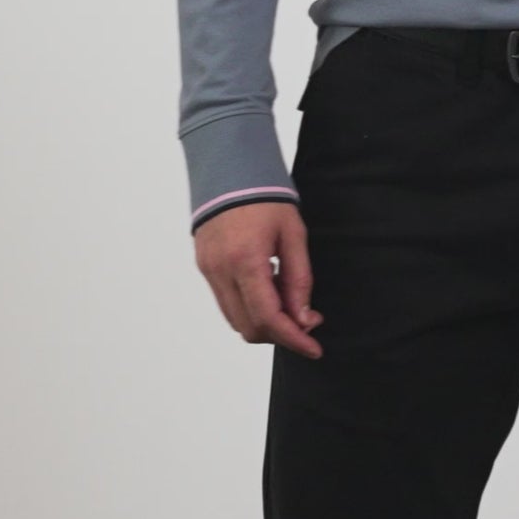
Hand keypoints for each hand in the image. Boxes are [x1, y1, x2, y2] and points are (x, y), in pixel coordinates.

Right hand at [194, 201, 323, 357]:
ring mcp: (208, 270)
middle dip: (280, 333)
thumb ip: (299, 280)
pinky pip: (226, 302)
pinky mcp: (204, 267)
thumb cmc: (265, 197)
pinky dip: (248, 307)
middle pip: (249, 327)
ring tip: (286, 298)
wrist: (230, 170)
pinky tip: (267, 287)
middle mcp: (221, 271)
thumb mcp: (293, 235)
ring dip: (263, 322)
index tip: (314, 349)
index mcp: (246, 261)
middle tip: (305, 318)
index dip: (293, 339)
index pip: (269, 319)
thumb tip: (304, 319)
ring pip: (235, 320)